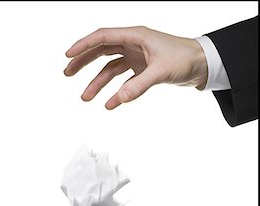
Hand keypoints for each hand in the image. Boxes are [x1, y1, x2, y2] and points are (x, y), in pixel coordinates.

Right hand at [64, 26, 207, 109]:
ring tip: (85, 98)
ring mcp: (137, 57)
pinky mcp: (143, 70)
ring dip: (97, 82)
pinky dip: (117, 93)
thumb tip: (120, 100)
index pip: (103, 38)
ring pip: (110, 68)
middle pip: (101, 51)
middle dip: (83, 62)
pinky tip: (110, 104)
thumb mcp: (161, 72)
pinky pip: (124, 81)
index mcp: (135, 36)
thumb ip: (139, 85)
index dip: (83, 46)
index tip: (68, 56)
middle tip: (67, 73)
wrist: (203, 65)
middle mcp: (133, 44)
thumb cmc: (185, 59)